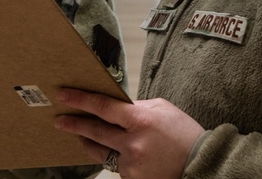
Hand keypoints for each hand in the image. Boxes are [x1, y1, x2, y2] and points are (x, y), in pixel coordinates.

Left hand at [54, 88, 204, 178]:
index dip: (80, 100)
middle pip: (94, 131)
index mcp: (141, 120)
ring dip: (88, 142)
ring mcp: (131, 165)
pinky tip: (122, 153)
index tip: (63, 95)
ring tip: (81, 136)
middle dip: (74, 124)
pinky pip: (116, 166)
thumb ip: (136, 107)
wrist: (201, 165)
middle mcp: (133, 144)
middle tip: (60, 120)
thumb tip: (114, 105)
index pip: (103, 107)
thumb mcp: (162, 109)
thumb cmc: (183, 133)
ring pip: (101, 152)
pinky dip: (115, 158)